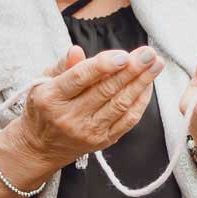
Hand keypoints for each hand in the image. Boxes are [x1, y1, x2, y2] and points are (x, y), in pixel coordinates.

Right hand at [0, 45, 165, 169]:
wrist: (40, 147)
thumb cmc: (44, 107)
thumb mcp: (43, 82)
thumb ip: (63, 65)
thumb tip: (77, 50)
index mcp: (51, 97)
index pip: (80, 78)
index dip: (103, 65)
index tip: (124, 54)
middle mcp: (69, 117)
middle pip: (106, 90)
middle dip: (132, 70)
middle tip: (149, 53)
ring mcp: (87, 131)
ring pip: (120, 104)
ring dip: (142, 82)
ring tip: (156, 64)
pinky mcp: (103, 141)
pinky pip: (128, 120)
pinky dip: (141, 101)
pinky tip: (149, 84)